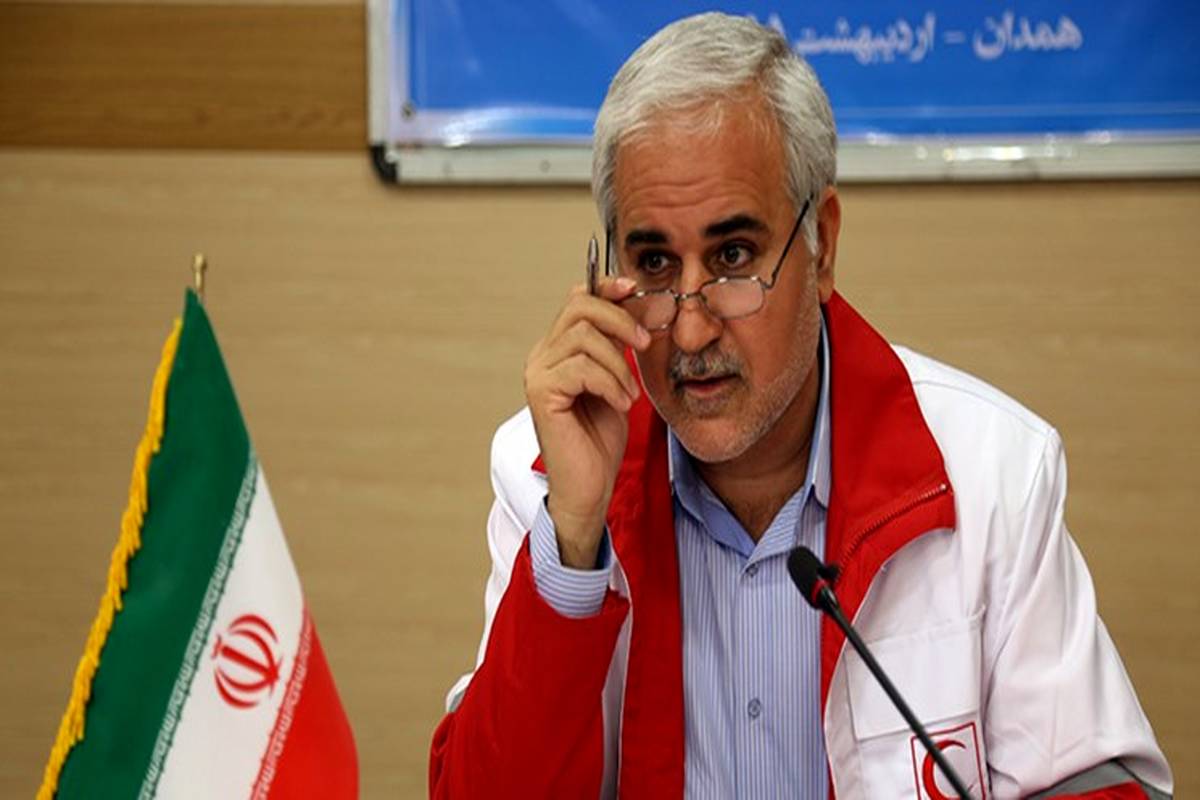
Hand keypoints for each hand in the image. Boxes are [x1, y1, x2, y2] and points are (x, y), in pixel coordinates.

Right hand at [524, 277, 650, 567]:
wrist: (589, 487)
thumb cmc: (600, 439)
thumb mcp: (617, 381)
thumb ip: (617, 346)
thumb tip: (634, 305)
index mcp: (558, 349)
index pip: (577, 298)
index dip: (605, 287)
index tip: (632, 288)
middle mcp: (542, 356)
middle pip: (579, 307)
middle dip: (619, 319)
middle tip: (643, 343)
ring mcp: (538, 372)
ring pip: (584, 337)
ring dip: (618, 363)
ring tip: (629, 393)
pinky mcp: (542, 392)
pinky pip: (582, 367)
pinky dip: (610, 383)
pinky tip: (620, 404)